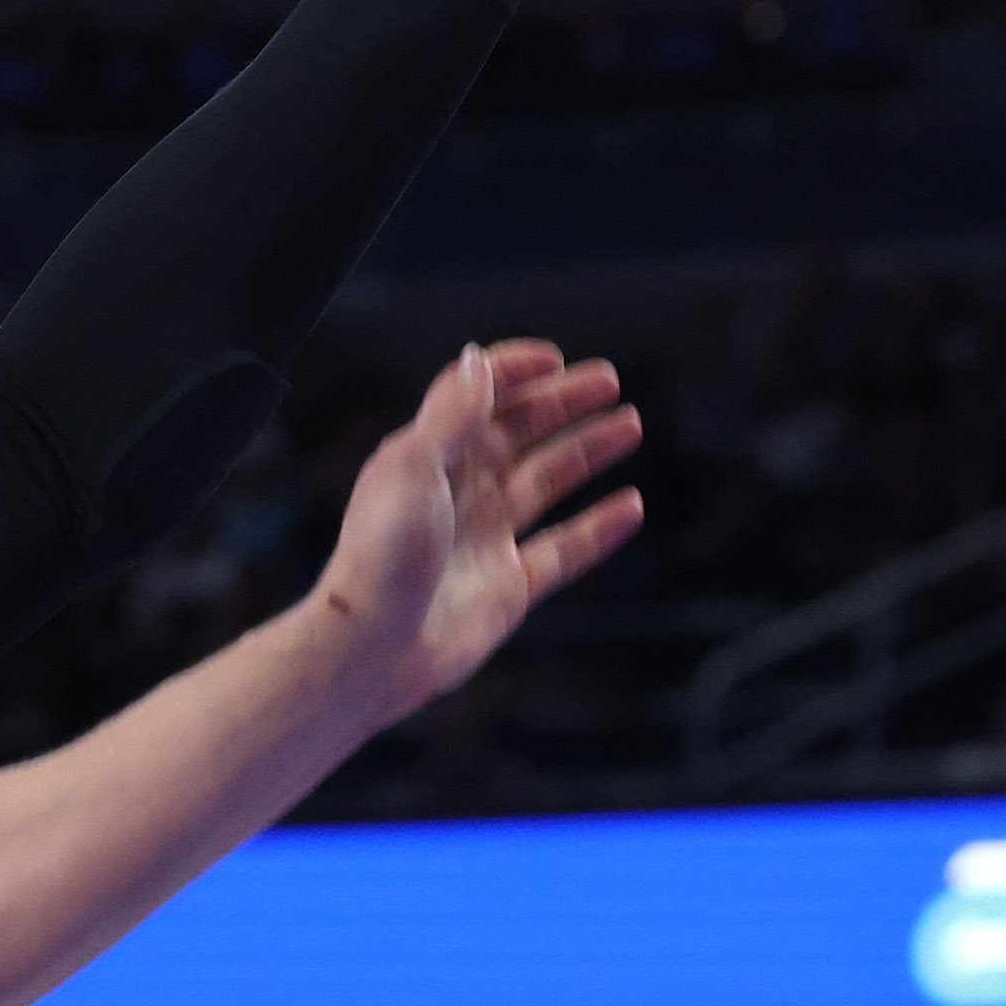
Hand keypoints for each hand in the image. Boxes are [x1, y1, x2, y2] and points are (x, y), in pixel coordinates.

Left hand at [311, 341, 643, 714]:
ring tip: (630, 423)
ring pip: (548, 481)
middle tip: (609, 379)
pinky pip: (565, 548)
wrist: (373, 647)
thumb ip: (451, 414)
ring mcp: (486, 538)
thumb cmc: (381, 556)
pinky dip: (599, 527)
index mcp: (427, 456)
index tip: (556, 358)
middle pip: (520, 432)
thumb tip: (478, 358)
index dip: (514, 372)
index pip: (477, 398)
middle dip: (563, 403)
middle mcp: (458, 491)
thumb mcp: (413, 468)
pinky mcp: (509, 586)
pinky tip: (632, 505)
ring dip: (588, 451)